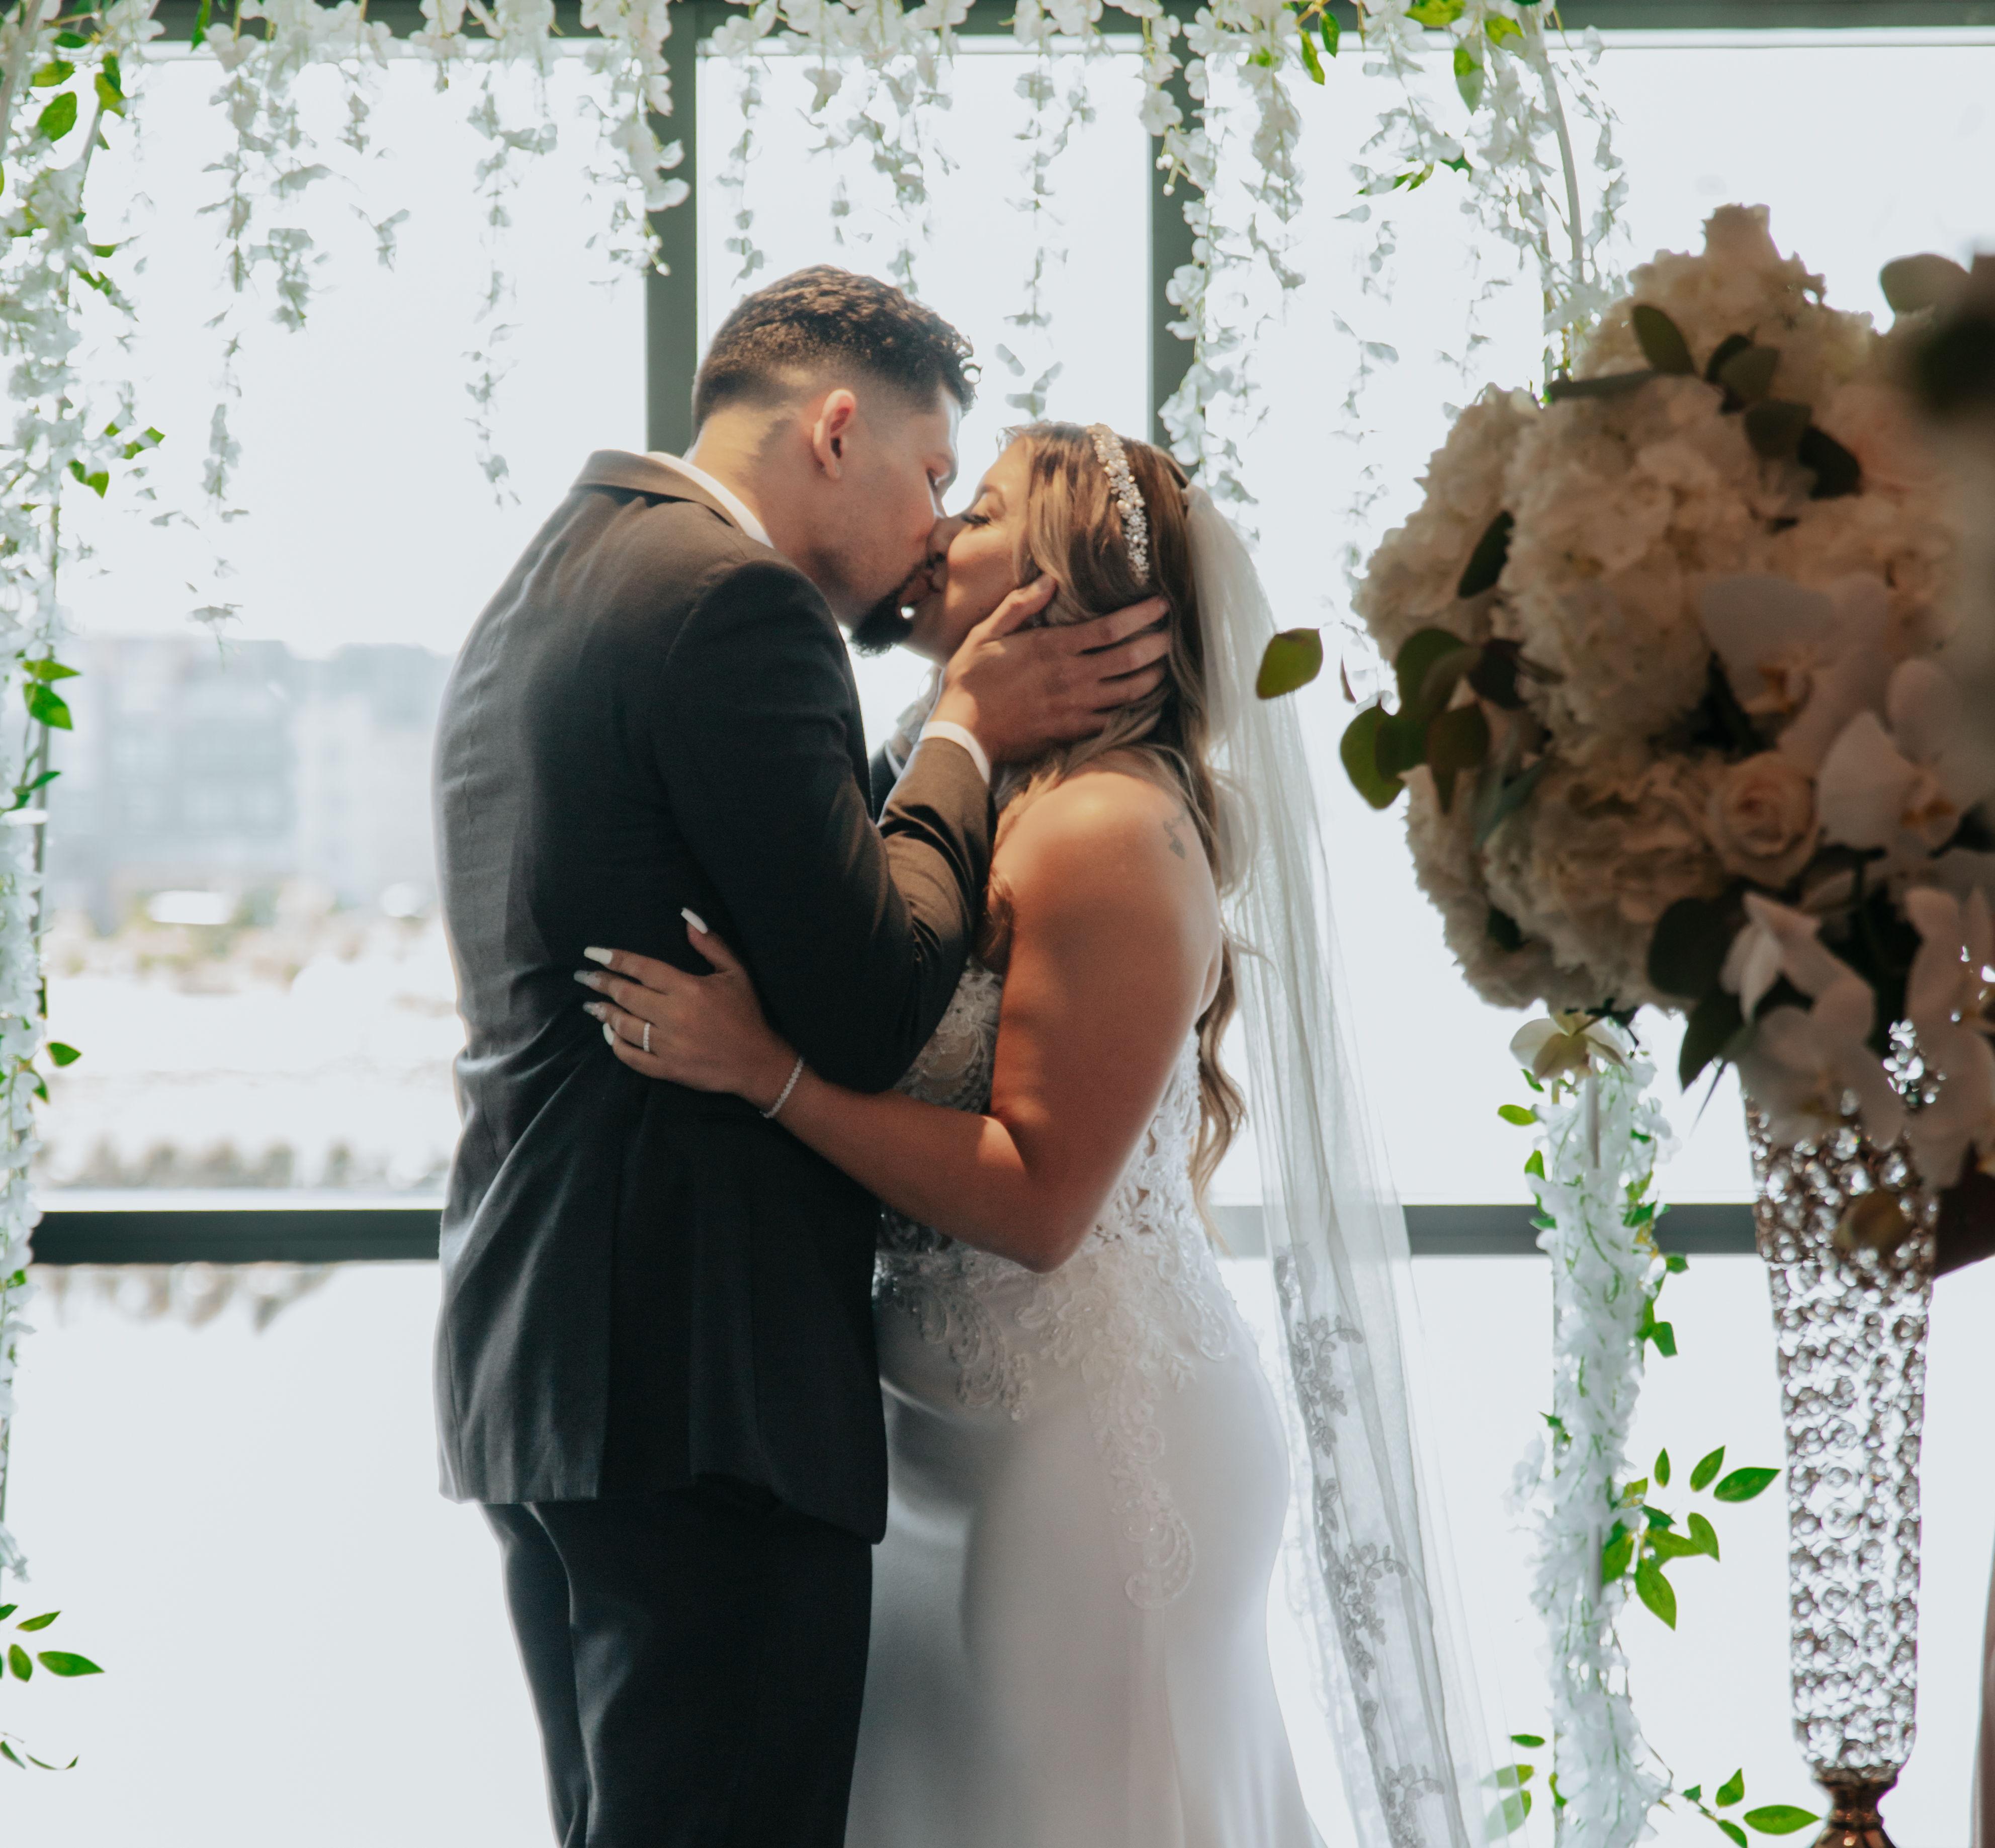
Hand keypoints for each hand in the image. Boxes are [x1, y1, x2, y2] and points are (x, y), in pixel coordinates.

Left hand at [576, 917, 799, 1109]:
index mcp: (689, 989)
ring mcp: (669, 1045)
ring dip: (604, 1013)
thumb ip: (710, 944)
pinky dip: (616, 1044)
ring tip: (591, 1005)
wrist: (757, 1062)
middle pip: (626, 996)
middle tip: (583, 976)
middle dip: (601, 983)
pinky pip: (631, 1056)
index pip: (642, 969)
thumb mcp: (735, 972)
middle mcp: (674, 1016)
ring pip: (624, 1026)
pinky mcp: (667, 1069)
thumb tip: (686, 917)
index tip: (592, 953)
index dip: (614, 959)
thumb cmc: (746, 1014)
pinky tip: (609, 1033)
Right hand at [930, 579, 1171, 767]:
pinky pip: (1115, 719)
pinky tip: (1143, 700)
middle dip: (1158, 644)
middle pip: (1131, 658)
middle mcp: (1072, 676)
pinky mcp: (1074, 731)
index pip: (1111, 627)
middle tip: (1174, 635)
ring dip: (1154, 677)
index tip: (1162, 604)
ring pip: (1131, 692)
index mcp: (1054, 647)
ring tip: (1165, 666)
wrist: (964, 732)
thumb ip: (1019, 606)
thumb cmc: (971, 680)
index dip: (1142, 614)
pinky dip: (1134, 709)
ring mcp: (1077, 707)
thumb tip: (1049, 581)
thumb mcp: (986, 633)